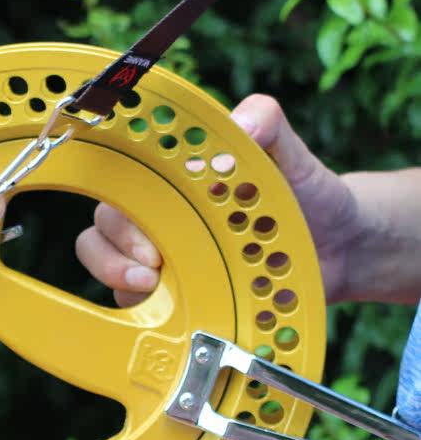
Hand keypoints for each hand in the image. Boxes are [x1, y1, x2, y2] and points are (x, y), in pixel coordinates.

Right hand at [76, 94, 359, 305]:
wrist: (339, 248)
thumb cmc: (308, 191)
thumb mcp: (289, 151)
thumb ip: (268, 122)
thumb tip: (242, 124)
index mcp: (173, 179)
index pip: (118, 182)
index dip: (117, 202)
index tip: (147, 229)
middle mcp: (159, 216)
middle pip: (101, 227)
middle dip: (112, 251)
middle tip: (152, 270)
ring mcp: (163, 259)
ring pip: (105, 264)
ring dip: (117, 278)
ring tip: (153, 291)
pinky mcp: (176, 299)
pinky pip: (134, 308)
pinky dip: (141, 315)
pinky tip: (171, 318)